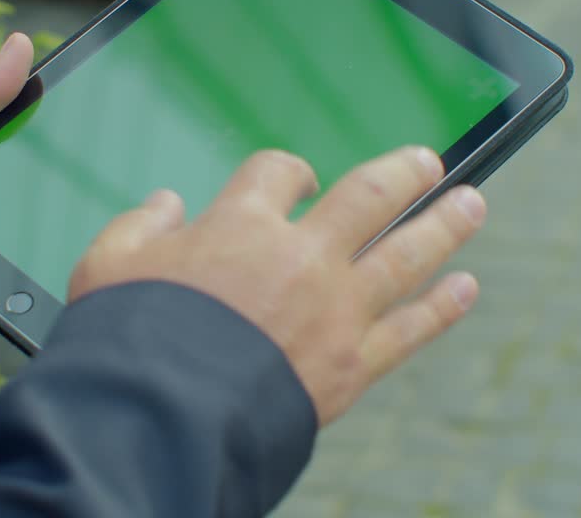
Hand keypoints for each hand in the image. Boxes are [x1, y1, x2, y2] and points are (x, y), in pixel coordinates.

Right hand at [68, 147, 484, 425]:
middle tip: (427, 163)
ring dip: (444, 226)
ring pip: (405, 255)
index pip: (278, 172)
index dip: (290, 170)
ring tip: (474, 204)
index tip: (298, 178)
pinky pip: (408, 331)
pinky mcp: (350, 366)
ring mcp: (334, 310)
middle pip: (368, 197)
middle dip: (402, 175)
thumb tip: (165, 204)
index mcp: (241, 223)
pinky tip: (465, 289)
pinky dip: (441, 309)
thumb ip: (138, 226)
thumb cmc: (128, 337)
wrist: (162, 415)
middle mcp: (301, 256)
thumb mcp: (107, 264)